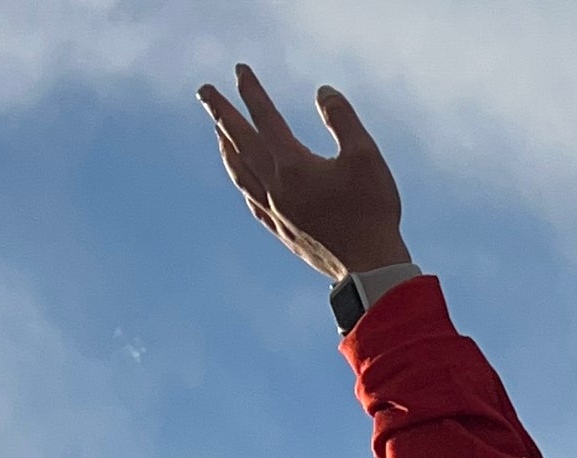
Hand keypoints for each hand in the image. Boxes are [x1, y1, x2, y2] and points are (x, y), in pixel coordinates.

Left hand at [196, 66, 407, 280]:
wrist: (370, 269)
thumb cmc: (372, 212)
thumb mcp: (366, 155)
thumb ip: (342, 118)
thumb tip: (323, 91)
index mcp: (292, 164)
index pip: (264, 117)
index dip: (251, 91)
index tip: (240, 70)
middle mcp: (275, 186)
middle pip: (239, 141)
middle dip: (221, 112)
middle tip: (204, 91)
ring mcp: (276, 212)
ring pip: (239, 172)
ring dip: (226, 147)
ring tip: (218, 132)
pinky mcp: (283, 232)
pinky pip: (251, 201)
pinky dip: (241, 181)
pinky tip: (241, 178)